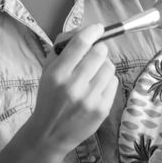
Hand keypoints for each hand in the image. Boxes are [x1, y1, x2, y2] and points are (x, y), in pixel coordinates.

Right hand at [29, 24, 118, 153]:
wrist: (49, 133)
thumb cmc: (49, 96)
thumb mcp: (47, 70)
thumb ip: (63, 48)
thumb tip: (86, 30)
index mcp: (57, 74)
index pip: (80, 43)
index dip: (92, 31)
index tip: (97, 28)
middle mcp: (74, 86)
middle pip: (100, 52)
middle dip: (99, 49)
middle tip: (94, 54)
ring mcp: (90, 99)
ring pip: (109, 67)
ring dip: (103, 65)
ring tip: (93, 74)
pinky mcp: (102, 109)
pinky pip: (114, 82)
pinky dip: (107, 81)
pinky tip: (96, 88)